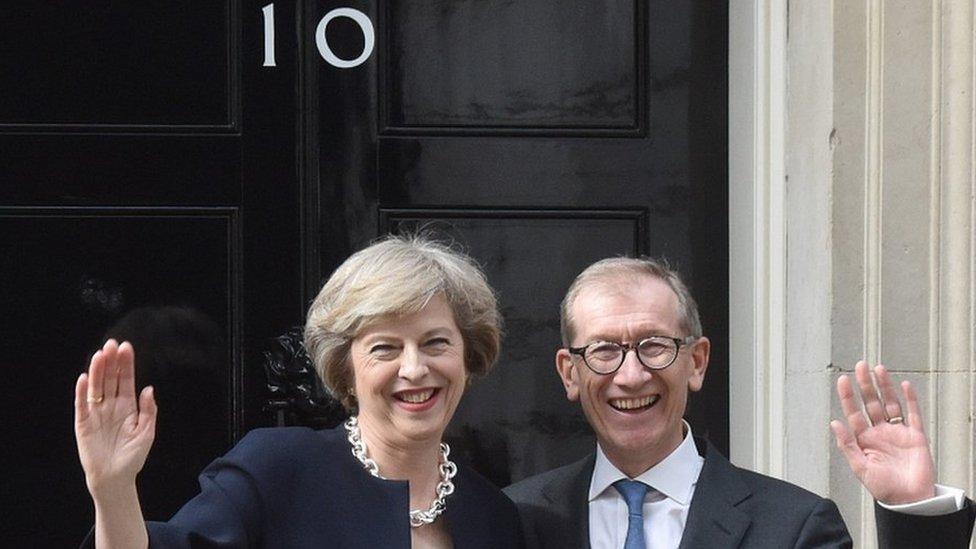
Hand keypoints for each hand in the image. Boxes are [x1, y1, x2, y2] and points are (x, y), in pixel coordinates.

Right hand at [74, 339, 156, 498]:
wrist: (115, 479)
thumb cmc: (132, 457)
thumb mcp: (146, 433)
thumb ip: (149, 411)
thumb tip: (150, 388)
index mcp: (128, 406)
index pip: (126, 380)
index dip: (126, 364)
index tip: (127, 347)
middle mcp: (111, 406)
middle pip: (110, 379)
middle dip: (111, 362)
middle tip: (112, 344)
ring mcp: (96, 413)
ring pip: (96, 387)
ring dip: (97, 371)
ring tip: (100, 355)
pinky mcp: (83, 424)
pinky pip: (81, 405)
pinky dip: (82, 392)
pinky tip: (84, 378)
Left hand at [830, 361, 935, 504]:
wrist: (910, 501)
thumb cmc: (884, 488)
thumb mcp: (860, 468)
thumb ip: (847, 445)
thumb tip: (834, 423)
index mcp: (865, 439)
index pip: (854, 412)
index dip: (848, 396)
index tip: (843, 380)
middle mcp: (880, 432)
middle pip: (871, 403)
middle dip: (866, 384)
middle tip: (860, 366)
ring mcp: (898, 432)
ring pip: (890, 403)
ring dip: (885, 386)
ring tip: (878, 369)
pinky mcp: (916, 436)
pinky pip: (913, 413)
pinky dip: (909, 399)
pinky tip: (904, 385)